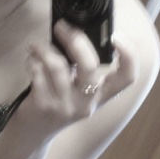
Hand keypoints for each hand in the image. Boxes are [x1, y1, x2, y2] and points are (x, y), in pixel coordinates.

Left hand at [20, 19, 136, 140]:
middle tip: (62, 27)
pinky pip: (37, 73)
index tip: (117, 35)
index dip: (129, 55)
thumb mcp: (78, 89)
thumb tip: (76, 32)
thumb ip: (82, 67)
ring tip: (36, 44)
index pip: (128, 77)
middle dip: (75, 40)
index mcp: (102, 95)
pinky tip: (31, 60)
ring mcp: (65, 106)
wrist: (34, 131)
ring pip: (58, 67)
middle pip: (90, 67)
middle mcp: (87, 103)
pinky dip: (32, 61)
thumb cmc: (59, 101)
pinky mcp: (43, 105)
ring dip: (44, 49)